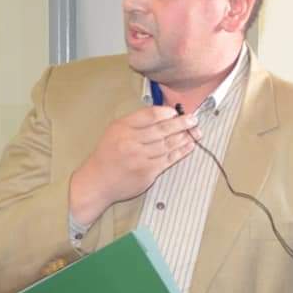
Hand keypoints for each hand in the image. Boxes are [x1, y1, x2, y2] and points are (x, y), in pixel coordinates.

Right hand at [69, 107, 199, 224]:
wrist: (98, 181)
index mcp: (123, 127)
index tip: (177, 111)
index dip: (167, 112)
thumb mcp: (116, 131)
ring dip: (184, 137)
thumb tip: (164, 115)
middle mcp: (131, 141)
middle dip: (181, 123)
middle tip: (193, 119)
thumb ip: (136, 122)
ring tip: (195, 132)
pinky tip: (189, 146)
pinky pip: (169, 159)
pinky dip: (181, 152)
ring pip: (168, 144)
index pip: (150, 115)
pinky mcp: (148, 172)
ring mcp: (140, 158)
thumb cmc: (108, 154)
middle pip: (162, 129)